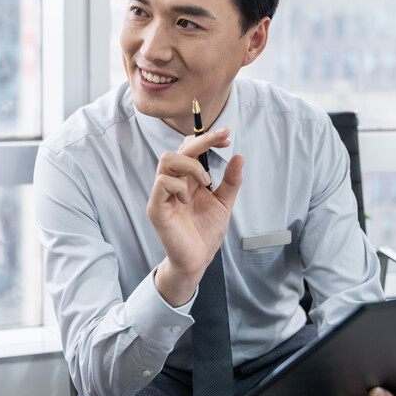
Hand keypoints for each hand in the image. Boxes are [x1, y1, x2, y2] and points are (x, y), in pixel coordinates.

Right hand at [146, 127, 242, 305]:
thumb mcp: (224, 203)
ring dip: (190, 165)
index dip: (207, 139)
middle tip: (221, 140)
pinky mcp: (156, 207)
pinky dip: (179, 186)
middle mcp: (174, 182)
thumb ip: (231, 181)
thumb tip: (239, 157)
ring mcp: (162, 194)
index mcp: (188, 179)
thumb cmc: (206, 232)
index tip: (227, 136)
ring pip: (167, 160)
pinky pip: (162, 183)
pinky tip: (188, 200)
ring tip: (205, 181)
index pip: (191, 149)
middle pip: (179, 149)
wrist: (198, 259)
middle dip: (202, 140)